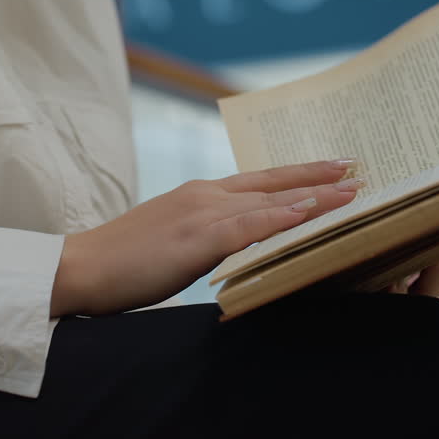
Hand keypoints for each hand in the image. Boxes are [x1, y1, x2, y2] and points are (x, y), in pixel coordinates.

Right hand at [51, 160, 364, 316]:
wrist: (79, 268)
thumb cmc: (122, 263)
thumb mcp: (173, 243)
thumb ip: (208, 240)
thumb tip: (240, 250)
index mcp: (198, 196)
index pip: (259, 181)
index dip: (298, 177)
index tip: (333, 171)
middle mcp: (204, 196)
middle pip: (272, 183)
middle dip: (317, 178)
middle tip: (358, 170)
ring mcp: (199, 214)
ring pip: (267, 201)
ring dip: (313, 196)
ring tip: (352, 193)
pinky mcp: (194, 238)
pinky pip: (247, 226)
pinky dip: (279, 218)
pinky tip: (307, 215)